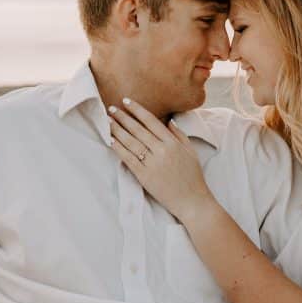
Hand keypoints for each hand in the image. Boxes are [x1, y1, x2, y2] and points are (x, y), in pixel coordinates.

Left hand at [108, 98, 214, 221]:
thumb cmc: (193, 177)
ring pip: (131, 142)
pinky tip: (111, 140)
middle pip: (138, 129)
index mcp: (173, 143)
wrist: (192, 201)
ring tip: (108, 121)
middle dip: (123, 117)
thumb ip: (179, 135)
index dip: (138, 110)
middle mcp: (162, 151)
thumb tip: (169, 120)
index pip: (151, 121)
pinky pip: (129, 159)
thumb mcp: (191, 152)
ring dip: (117, 130)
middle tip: (111, 108)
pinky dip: (119, 149)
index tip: (127, 101)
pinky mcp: (144, 176)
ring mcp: (152, 163)